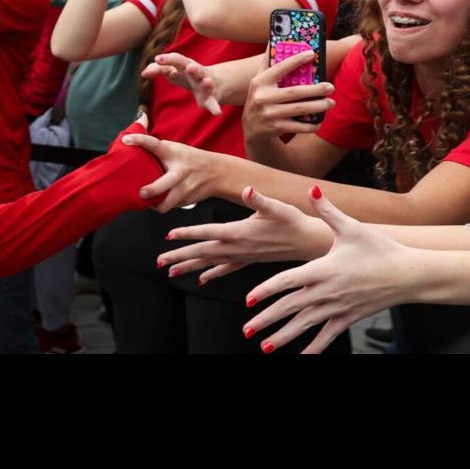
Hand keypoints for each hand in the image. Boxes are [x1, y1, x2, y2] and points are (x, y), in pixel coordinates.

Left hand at [119, 132, 227, 211]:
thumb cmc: (192, 159)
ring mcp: (184, 188)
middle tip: (141, 193)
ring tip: (148, 201)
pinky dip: (163, 205)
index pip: (155, 145)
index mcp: (174, 154)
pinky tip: (160, 201)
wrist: (217, 172)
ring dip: (155, 205)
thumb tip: (137, 145)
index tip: (126, 140)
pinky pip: (170, 206)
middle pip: (163, 185)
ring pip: (166, 203)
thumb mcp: (178, 149)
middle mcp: (179, 171)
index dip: (140, 140)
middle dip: (151, 190)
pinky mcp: (186, 200)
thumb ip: (160, 150)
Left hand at [142, 52, 225, 115]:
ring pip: (207, 83)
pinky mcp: (210, 98)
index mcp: (185, 65)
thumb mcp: (172, 70)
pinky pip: (213, 102)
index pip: (177, 59)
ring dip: (207, 83)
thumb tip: (143, 73)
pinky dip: (215, 107)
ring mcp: (205, 84)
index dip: (168, 59)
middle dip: (193, 68)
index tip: (158, 59)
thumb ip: (157, 69)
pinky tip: (217, 112)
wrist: (213, 81)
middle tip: (189, 67)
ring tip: (207, 82)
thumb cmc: (186, 74)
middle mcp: (197, 72)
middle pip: (195, 68)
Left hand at [155, 185, 331, 283]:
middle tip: (159, 261)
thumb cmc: (294, 221)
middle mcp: (238, 247)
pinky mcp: (249, 260)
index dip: (189, 233)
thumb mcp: (278, 206)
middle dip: (180, 256)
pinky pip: (226, 269)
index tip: (169, 237)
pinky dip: (212, 273)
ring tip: (171, 272)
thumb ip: (260, 199)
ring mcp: (243, 256)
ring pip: (210, 262)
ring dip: (190, 266)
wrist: (309, 242)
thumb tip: (248, 190)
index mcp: (240, 232)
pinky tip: (201, 279)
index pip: (209, 232)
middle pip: (203, 251)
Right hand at [242, 49, 333, 141]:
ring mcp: (269, 114)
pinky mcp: (275, 128)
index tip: (312, 53)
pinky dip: (310, 125)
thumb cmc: (260, 99)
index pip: (279, 68)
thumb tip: (272, 40)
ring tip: (331, 103)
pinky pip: (297, 126)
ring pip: (299, 109)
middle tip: (331, 86)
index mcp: (260, 82)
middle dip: (315, 89)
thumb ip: (267, 63)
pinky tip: (319, 122)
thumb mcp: (259, 81)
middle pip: (294, 92)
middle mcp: (263, 98)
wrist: (251, 130)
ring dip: (318, 106)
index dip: (295, 60)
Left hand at [245, 188, 416, 353]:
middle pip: (290, 307)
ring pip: (304, 325)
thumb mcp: (351, 227)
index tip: (248, 300)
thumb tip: (312, 189)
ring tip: (265, 347)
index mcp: (323, 268)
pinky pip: (327, 336)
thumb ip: (328, 211)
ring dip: (283, 337)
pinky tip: (301, 358)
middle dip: (266, 320)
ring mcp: (337, 307)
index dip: (266, 290)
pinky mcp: (348, 318)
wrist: (408, 274)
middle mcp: (326, 291)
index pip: (287, 281)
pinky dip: (313, 349)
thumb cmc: (380, 249)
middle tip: (247, 330)